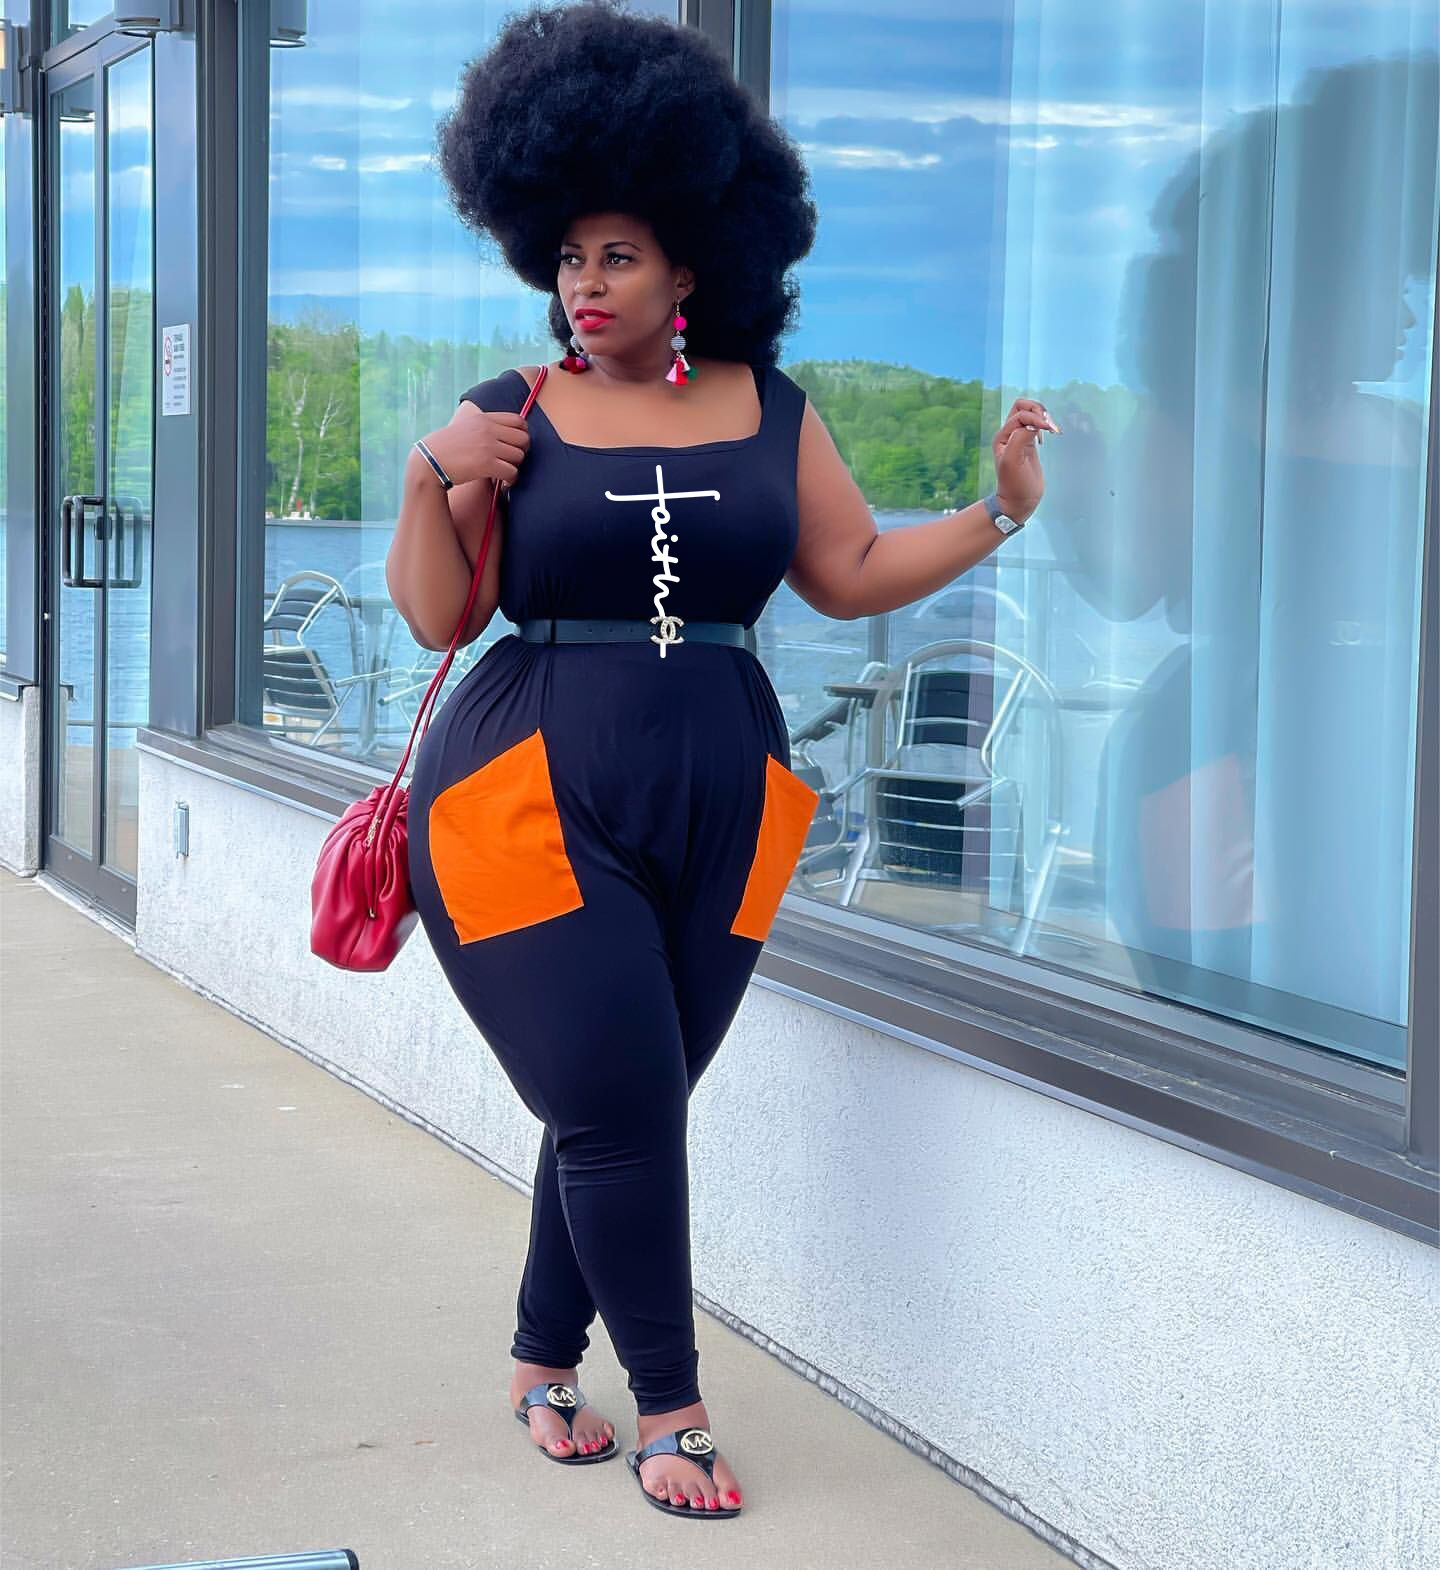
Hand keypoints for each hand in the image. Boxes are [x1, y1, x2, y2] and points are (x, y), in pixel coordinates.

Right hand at [416, 399, 532, 489]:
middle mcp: (488, 429)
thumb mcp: (465, 427)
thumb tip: (504, 436)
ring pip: (519, 456)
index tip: (515, 445)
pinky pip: (512, 471)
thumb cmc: (445, 447)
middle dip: (521, 452)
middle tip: (511, 461)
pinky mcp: (486, 463)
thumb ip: (485, 427)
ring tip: (505, 472)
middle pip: (524, 439)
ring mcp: (488, 446)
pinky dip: (511, 479)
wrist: (429, 461)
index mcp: (484, 418)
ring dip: (515, 467)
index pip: (519, 421)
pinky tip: (503, 482)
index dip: (522, 434)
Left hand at [992, 397, 1059, 520]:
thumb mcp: (1014, 460)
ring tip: (1050, 428)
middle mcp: (1008, 435)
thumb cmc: (1014, 484)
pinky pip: (1035, 425)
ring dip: (1042, 416)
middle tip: (1048, 425)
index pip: (1021, 415)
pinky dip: (1044, 425)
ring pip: (1029, 413)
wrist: (1018, 502)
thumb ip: (1020, 437)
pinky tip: (1048, 435)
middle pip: (1022, 406)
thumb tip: (1033, 423)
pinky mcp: (1029, 444)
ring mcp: (1019, 439)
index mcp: (1002, 436)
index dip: (1035, 418)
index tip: (1048, 431)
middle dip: (1037, 410)